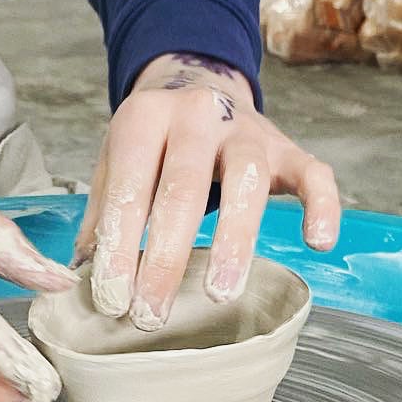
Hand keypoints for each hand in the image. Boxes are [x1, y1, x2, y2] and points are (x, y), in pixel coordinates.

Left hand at [73, 53, 340, 329]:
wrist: (200, 86)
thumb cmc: (153, 146)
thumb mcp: (115, 166)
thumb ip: (102, 219)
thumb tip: (79, 282)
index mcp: (145, 118)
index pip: (130, 186)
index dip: (119, 247)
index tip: (111, 301)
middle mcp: (198, 114)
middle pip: (183, 187)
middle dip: (165, 257)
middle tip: (151, 315)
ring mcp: (248, 130)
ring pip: (247, 179)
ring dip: (234, 239)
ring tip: (219, 293)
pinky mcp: (288, 148)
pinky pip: (315, 174)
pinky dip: (322, 206)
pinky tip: (318, 243)